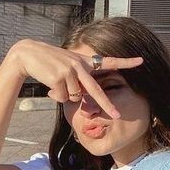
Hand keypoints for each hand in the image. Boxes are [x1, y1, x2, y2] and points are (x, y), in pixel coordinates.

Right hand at [7, 39, 142, 118]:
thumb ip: (77, 81)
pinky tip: (49, 84)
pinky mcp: (60, 77)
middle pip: (96, 90)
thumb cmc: (48, 63)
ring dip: (63, 95)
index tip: (141, 61)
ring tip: (54, 82)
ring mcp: (70, 71)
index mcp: (84, 62)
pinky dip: (55, 96)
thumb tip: (79, 99)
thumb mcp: (66, 68)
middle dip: (107, 105)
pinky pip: (61, 98)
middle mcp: (80, 65)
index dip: (126, 62)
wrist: (28, 54)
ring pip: (73, 97)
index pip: (109, 61)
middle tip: (117, 115)